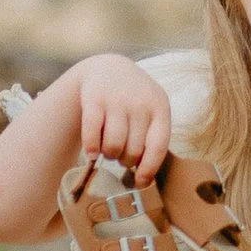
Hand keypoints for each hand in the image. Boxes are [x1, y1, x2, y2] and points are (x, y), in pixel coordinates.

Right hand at [73, 55, 173, 185]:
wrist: (108, 68)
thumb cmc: (134, 99)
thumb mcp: (151, 111)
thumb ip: (152, 138)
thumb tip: (144, 180)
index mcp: (160, 108)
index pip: (157, 147)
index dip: (148, 169)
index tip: (139, 183)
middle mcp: (140, 103)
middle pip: (132, 150)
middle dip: (125, 160)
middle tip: (120, 156)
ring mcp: (117, 99)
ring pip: (112, 145)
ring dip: (108, 155)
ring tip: (108, 150)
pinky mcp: (94, 98)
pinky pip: (91, 134)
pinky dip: (90, 148)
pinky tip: (91, 152)